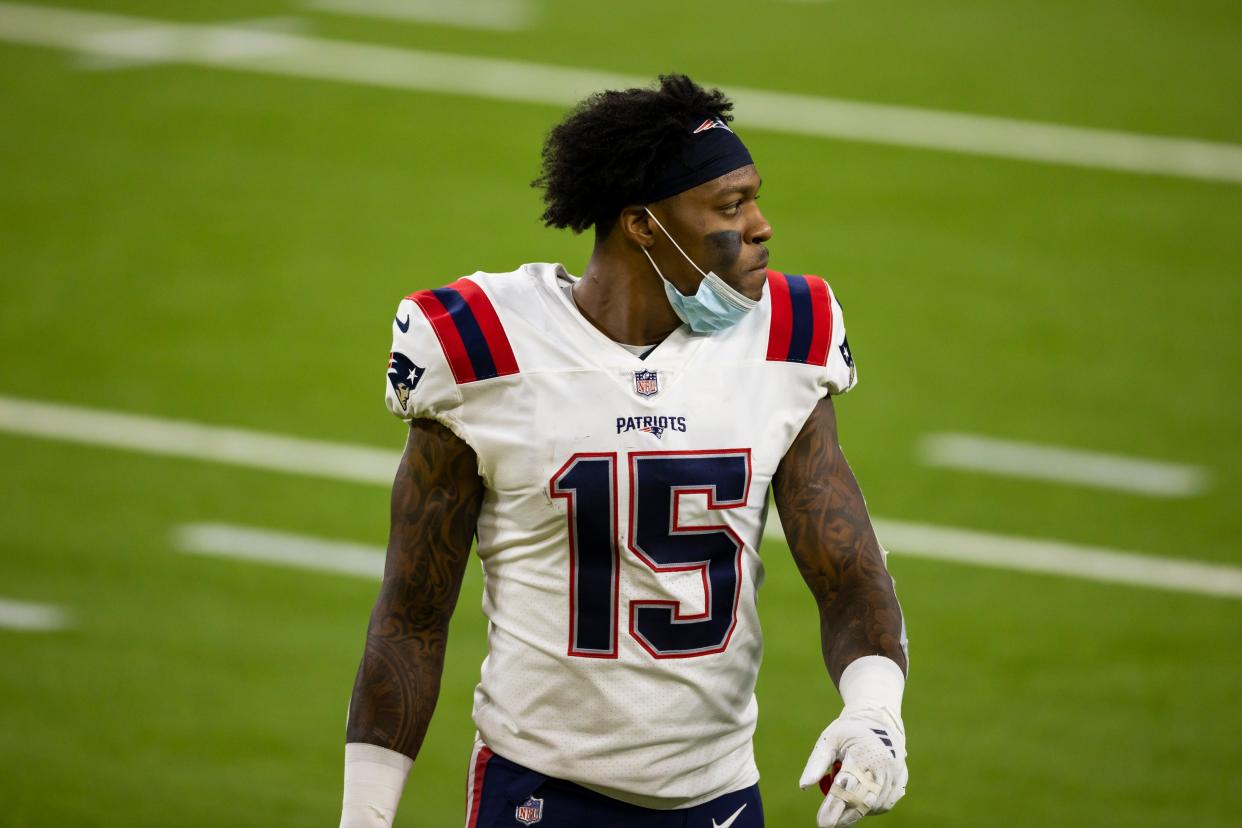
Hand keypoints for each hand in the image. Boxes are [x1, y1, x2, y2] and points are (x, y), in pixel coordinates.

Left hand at [799, 704, 906, 826]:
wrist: (879, 719)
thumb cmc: (849, 730)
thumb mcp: (829, 740)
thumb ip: (817, 763)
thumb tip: (803, 786)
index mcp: (862, 754)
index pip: (847, 787)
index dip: (834, 807)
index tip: (823, 822)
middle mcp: (882, 766)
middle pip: (863, 801)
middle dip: (845, 816)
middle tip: (828, 824)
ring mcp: (895, 774)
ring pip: (876, 805)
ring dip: (858, 812)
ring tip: (841, 809)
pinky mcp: (902, 779)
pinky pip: (886, 803)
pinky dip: (872, 808)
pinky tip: (860, 803)